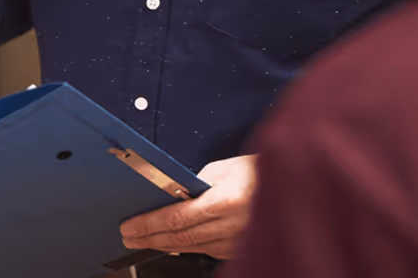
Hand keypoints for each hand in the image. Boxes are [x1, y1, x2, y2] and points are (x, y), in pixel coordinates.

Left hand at [119, 154, 256, 260]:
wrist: (290, 187)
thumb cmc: (258, 172)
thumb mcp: (223, 168)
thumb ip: (197, 183)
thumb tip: (175, 194)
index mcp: (224, 202)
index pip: (176, 217)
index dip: (149, 224)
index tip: (130, 226)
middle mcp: (230, 226)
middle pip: (180, 237)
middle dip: (150, 237)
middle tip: (128, 236)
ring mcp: (236, 242)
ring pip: (191, 247)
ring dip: (163, 245)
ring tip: (142, 240)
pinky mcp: (239, 249)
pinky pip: (206, 250)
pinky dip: (185, 247)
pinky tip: (170, 244)